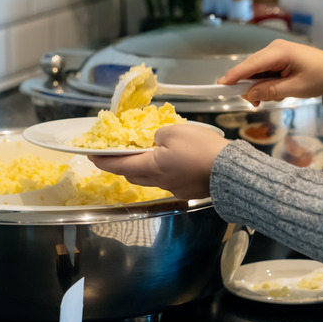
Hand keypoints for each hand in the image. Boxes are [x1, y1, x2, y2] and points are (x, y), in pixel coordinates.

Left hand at [88, 124, 229, 199]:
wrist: (230, 171)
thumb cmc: (201, 149)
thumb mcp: (174, 131)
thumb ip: (158, 135)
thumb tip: (156, 142)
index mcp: (151, 167)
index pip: (119, 165)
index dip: (103, 160)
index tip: (92, 156)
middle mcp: (159, 182)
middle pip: (133, 175)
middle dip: (123, 165)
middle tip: (119, 153)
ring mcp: (175, 189)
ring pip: (151, 179)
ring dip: (144, 168)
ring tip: (147, 154)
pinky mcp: (188, 191)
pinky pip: (169, 181)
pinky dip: (165, 171)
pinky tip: (174, 161)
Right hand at [218, 39, 322, 106]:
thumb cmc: (321, 77)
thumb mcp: (296, 88)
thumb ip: (271, 91)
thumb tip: (249, 94)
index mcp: (280, 52)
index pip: (251, 64)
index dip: (235, 75)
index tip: (220, 84)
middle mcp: (274, 48)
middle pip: (250, 68)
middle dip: (249, 87)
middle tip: (256, 104)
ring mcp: (274, 52)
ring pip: (255, 72)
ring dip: (259, 87)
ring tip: (277, 96)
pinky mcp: (276, 58)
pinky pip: (262, 72)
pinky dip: (265, 84)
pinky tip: (278, 91)